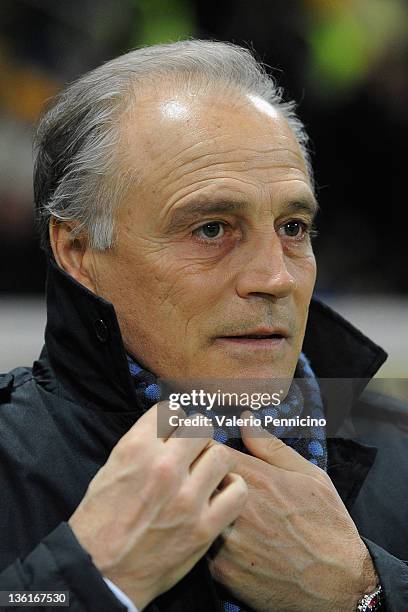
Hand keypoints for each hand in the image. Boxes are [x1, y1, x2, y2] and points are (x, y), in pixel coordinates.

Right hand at [69, 402, 247, 609]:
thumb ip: (142, 445)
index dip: (173, 420)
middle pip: (200, 426)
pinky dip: (233, 488)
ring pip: (222, 454)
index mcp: (136, 449)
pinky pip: (237, 491)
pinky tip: (221, 492)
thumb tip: (168, 429)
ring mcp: (186, 498)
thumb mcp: (111, 468)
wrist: (100, 572)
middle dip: (196, 436)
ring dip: (215, 460)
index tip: (174, 432)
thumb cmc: (100, 520)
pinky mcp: (204, 527)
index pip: (170, 410)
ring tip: (207, 471)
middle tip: (193, 451)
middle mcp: (164, 467)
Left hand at [208, 413, 377, 611]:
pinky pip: (202, 547)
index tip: (211, 457)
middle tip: (215, 487)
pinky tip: (233, 544)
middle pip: (197, 482)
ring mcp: (228, 541)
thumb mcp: (308, 476)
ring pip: (197, 514)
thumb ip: (270, 446)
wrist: (338, 585)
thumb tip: (245, 419)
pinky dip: (211, 543)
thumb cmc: (326, 524)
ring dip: (204, 511)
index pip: (209, 451)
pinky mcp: (223, 571)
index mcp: (256, 478)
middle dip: (202, 480)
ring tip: (224, 516)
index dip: (206, 453)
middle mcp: (237, 507)